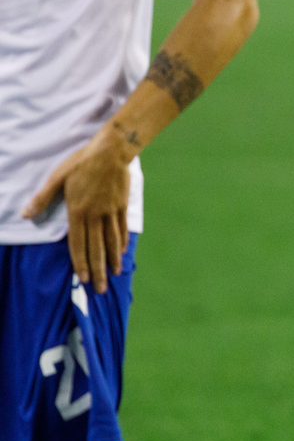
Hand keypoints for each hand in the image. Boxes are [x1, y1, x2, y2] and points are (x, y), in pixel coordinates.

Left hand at [22, 127, 131, 292]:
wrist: (112, 151)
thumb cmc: (81, 162)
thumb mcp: (57, 178)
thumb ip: (43, 198)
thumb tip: (25, 214)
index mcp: (78, 211)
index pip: (78, 243)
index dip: (80, 262)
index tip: (82, 278)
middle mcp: (95, 215)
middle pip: (96, 248)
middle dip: (97, 270)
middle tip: (100, 288)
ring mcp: (111, 211)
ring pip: (111, 240)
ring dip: (111, 260)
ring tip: (113, 274)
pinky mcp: (121, 205)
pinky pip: (121, 227)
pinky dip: (121, 241)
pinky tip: (120, 251)